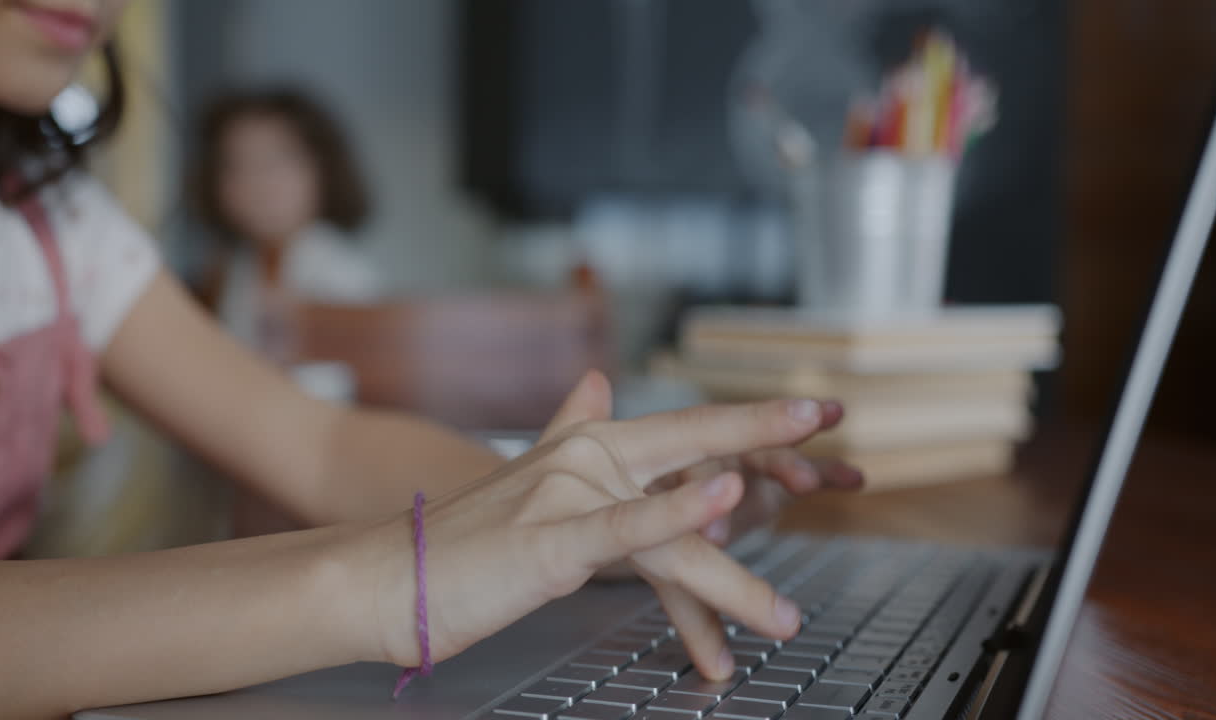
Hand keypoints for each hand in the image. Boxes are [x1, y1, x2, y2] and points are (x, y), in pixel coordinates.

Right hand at [357, 372, 834, 681]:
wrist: (388, 577)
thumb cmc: (460, 541)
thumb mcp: (525, 477)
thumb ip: (566, 427)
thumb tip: (595, 382)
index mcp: (584, 445)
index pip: (684, 427)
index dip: (749, 420)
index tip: (809, 411)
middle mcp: (582, 457)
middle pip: (690, 440)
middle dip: (765, 432)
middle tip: (827, 416)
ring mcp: (566, 495)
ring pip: (670, 521)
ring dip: (736, 574)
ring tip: (787, 615)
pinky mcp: (548, 541)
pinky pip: (622, 528)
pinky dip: (673, 513)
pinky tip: (718, 500)